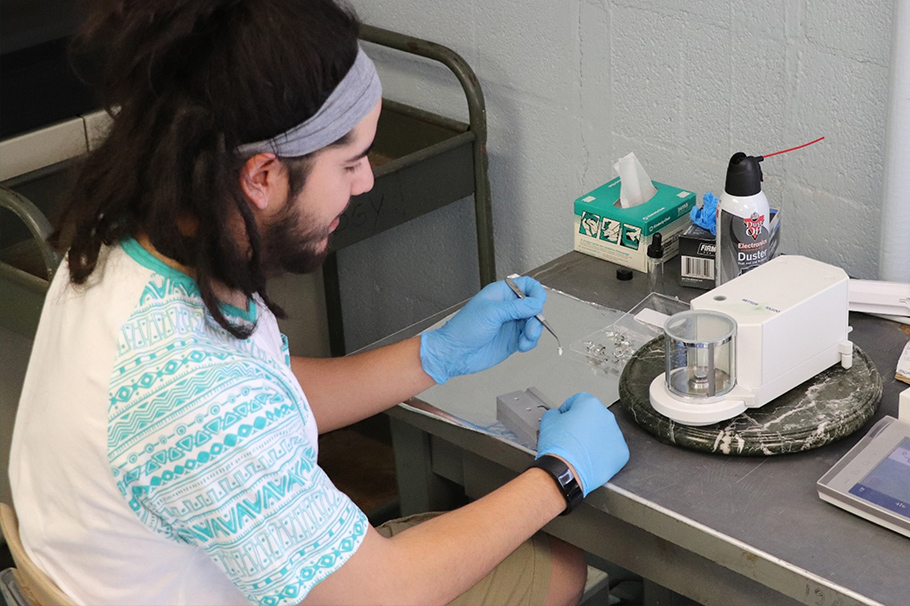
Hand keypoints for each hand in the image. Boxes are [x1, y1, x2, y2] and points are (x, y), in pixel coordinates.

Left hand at [419, 277, 544, 383]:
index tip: (538, 304)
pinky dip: (530, 342)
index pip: (527, 285)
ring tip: (525, 339)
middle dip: (536, 317)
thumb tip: (536, 304)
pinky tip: (521, 345)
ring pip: (534, 323)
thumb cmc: (464, 329)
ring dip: (534, 332)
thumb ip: (516, 308)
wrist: (456, 353)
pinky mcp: (513, 339)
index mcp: (501, 294)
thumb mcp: (492, 313)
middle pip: (534, 306)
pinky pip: (530, 338)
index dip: (536, 293)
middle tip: (530, 327)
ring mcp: (511, 324)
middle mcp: (508, 307)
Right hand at [536, 393, 628, 495]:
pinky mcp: (621, 453)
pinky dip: (602, 453)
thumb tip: (558, 415)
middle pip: (593, 416)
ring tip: (580, 449)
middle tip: (571, 435)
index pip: (578, 400)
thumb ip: (555, 412)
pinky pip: (611, 450)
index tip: (564, 418)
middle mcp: (607, 417)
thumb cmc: (558, 447)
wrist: (565, 471)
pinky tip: (590, 458)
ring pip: (604, 433)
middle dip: (583, 424)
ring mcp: (616, 435)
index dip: (568, 410)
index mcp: (590, 404)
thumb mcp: (548, 420)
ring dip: (594, 438)